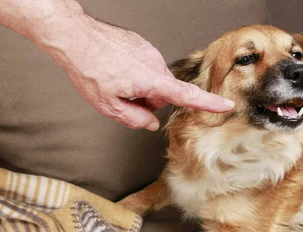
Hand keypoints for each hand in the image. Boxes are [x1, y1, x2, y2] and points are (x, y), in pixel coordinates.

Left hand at [42, 14, 234, 130]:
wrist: (75, 36)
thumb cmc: (89, 69)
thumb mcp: (108, 106)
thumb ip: (134, 118)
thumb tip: (150, 124)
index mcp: (152, 80)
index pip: (187, 95)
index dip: (208, 103)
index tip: (226, 105)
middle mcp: (155, 63)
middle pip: (162, 92)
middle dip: (148, 100)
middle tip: (122, 98)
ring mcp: (149, 51)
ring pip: (152, 79)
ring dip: (138, 86)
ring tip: (113, 81)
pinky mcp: (140, 44)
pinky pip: (143, 66)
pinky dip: (132, 73)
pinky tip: (113, 70)